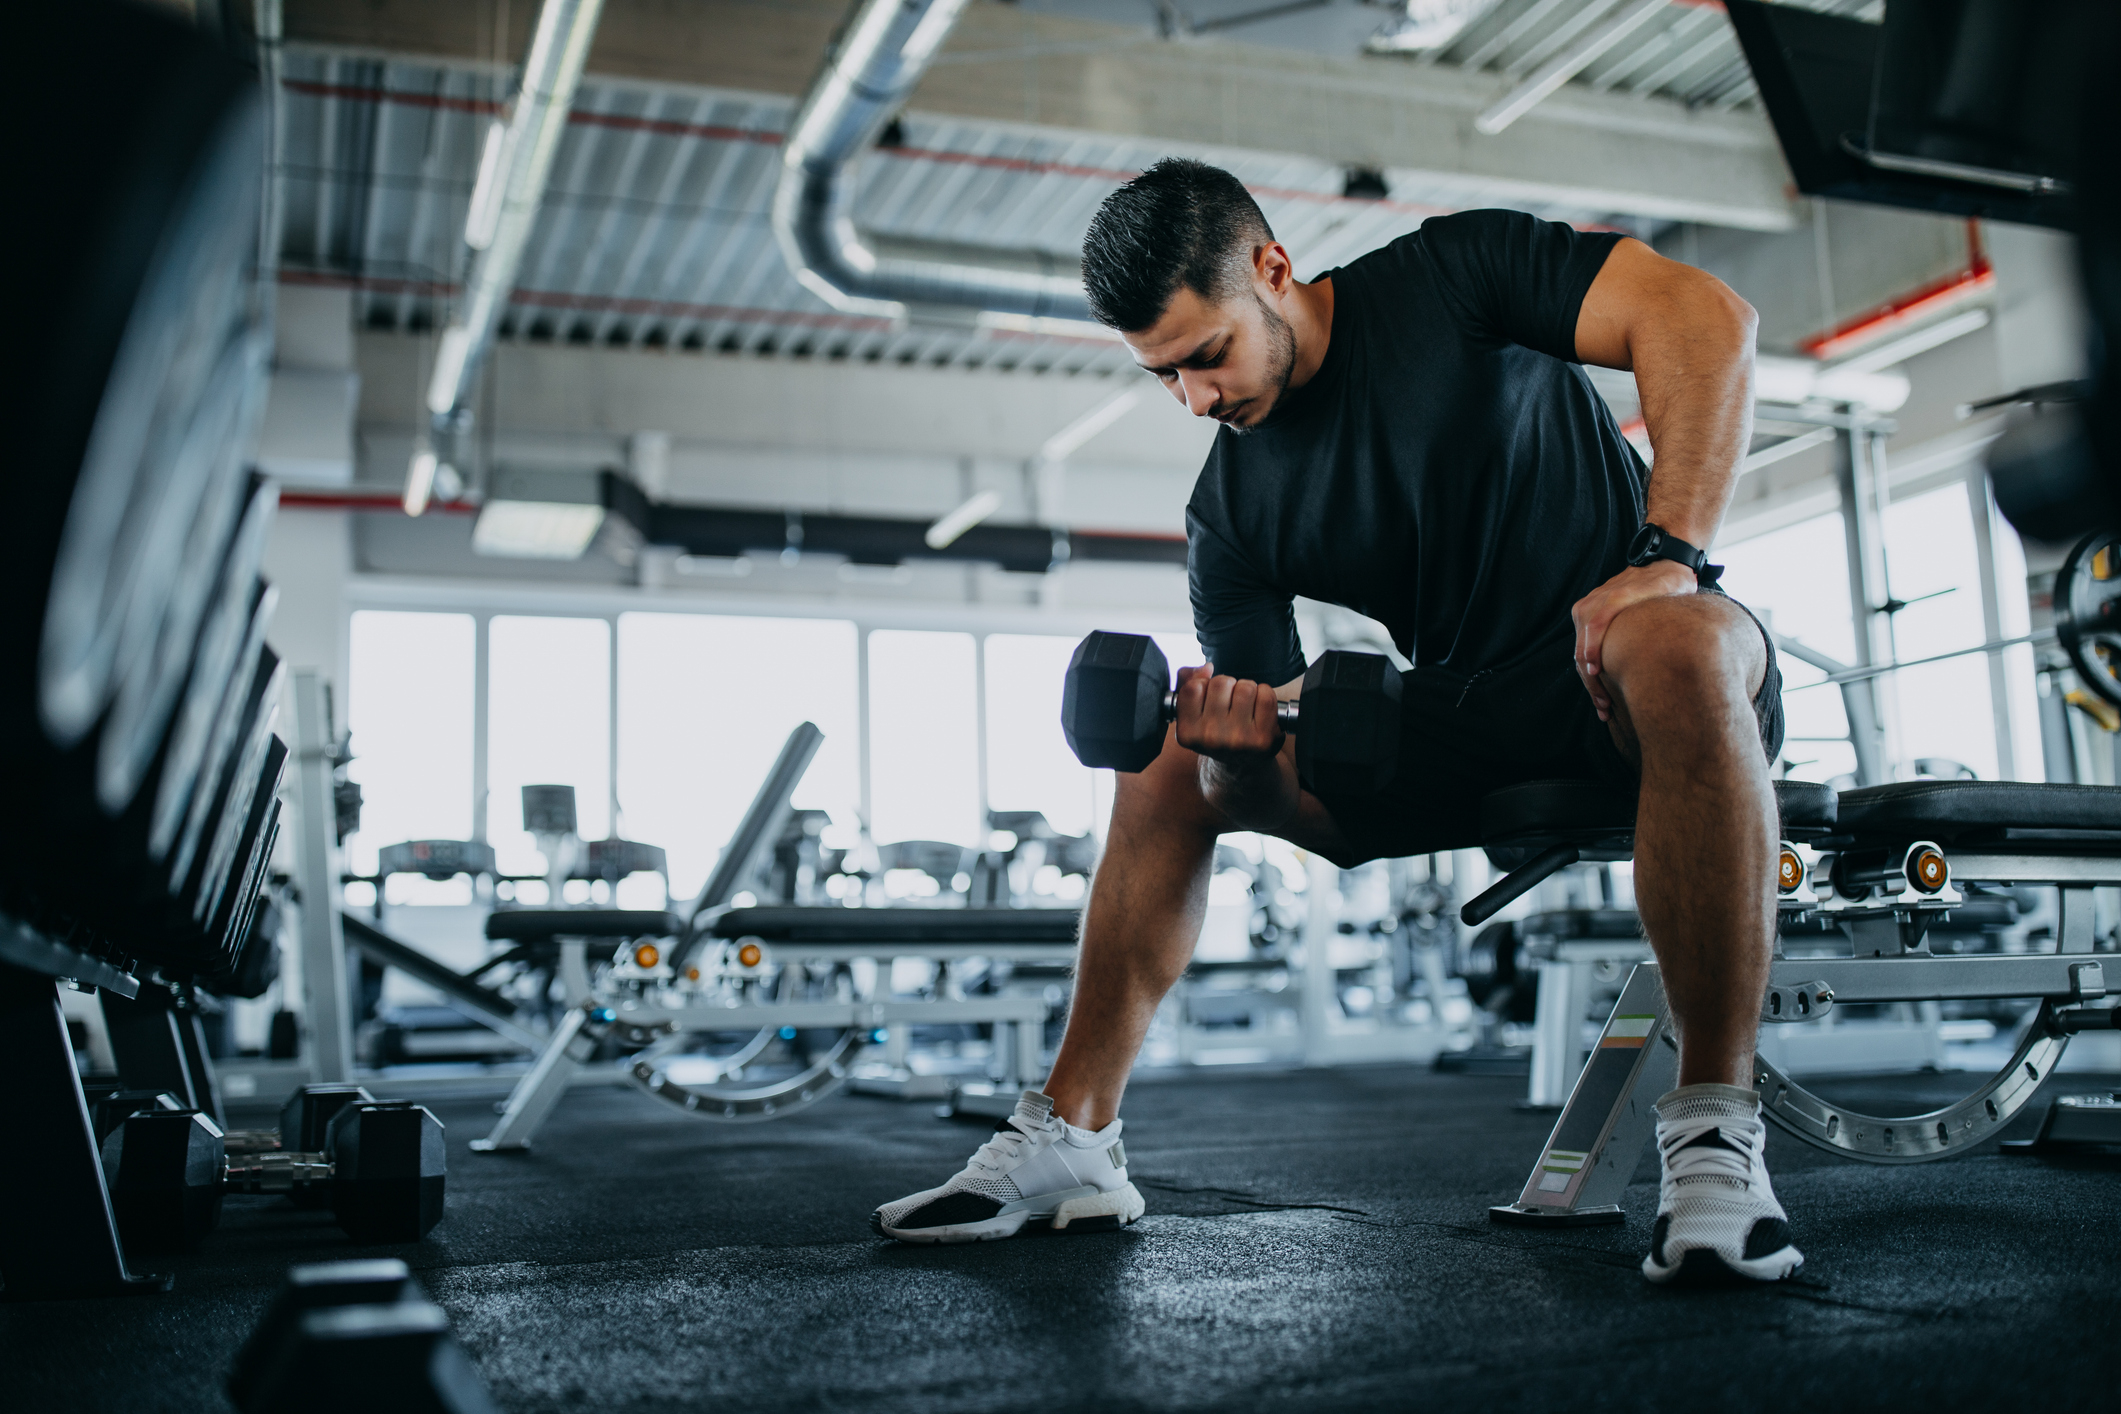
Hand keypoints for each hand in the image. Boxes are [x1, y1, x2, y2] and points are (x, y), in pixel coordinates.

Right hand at [1173, 663, 1284, 762]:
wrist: (1243, 764)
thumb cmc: (1217, 731)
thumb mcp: (1193, 712)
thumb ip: (1187, 683)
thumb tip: (1205, 668)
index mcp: (1187, 732)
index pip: (1193, 687)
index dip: (1204, 684)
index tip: (1209, 697)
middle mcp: (1210, 738)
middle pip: (1221, 682)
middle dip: (1228, 686)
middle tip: (1229, 703)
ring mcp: (1237, 739)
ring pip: (1245, 687)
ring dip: (1247, 690)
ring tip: (1245, 706)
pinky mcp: (1262, 738)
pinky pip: (1266, 695)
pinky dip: (1265, 695)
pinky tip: (1259, 709)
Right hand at [1571, 560, 1697, 720]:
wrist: (1663, 561)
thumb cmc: (1673, 582)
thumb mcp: (1676, 591)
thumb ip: (1667, 610)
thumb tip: (1670, 643)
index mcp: (1616, 596)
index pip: (1596, 623)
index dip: (1593, 649)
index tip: (1596, 673)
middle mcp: (1596, 600)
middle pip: (1584, 643)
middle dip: (1591, 679)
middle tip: (1605, 707)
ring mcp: (1589, 607)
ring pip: (1580, 649)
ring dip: (1589, 679)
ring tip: (1602, 706)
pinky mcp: (1588, 614)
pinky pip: (1583, 644)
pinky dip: (1589, 668)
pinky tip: (1599, 689)